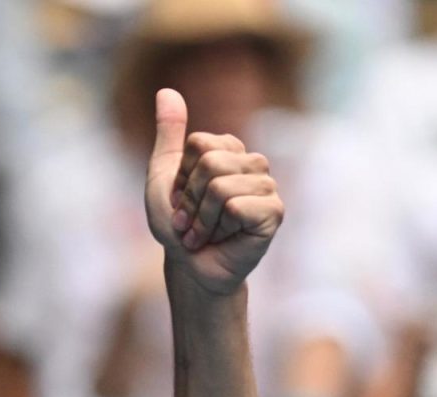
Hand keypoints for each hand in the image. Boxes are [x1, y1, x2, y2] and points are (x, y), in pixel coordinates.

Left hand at [144, 89, 282, 294]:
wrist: (190, 267)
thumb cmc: (177, 225)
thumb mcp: (162, 176)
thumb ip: (169, 135)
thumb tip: (165, 90)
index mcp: (229, 149)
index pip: (198, 144)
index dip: (181, 178)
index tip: (181, 200)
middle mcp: (252, 163)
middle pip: (209, 162)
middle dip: (189, 199)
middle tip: (191, 220)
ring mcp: (267, 186)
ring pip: (219, 186)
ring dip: (200, 218)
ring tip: (205, 232)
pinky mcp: (274, 212)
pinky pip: (234, 206)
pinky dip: (217, 227)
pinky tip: (223, 238)